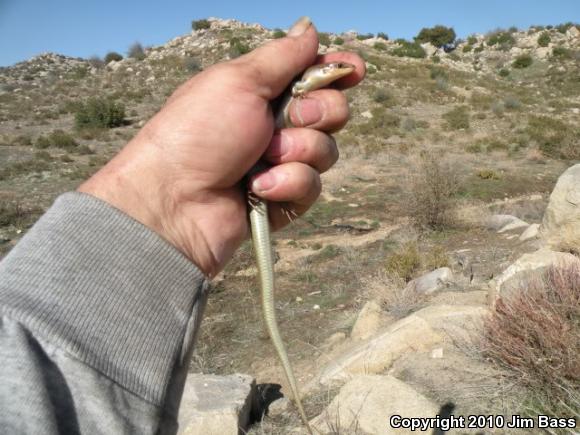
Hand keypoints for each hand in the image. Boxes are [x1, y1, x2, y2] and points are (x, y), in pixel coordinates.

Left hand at [78, 17, 364, 276]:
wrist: (175, 200)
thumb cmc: (199, 132)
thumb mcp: (239, 82)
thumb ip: (283, 57)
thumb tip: (310, 28)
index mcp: (264, 92)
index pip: (315, 76)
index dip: (339, 72)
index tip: (354, 70)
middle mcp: (276, 126)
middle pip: (333, 112)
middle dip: (318, 114)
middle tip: (287, 120)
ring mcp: (281, 164)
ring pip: (326, 151)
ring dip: (297, 152)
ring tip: (261, 160)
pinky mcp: (283, 199)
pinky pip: (312, 187)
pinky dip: (287, 184)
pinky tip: (257, 189)